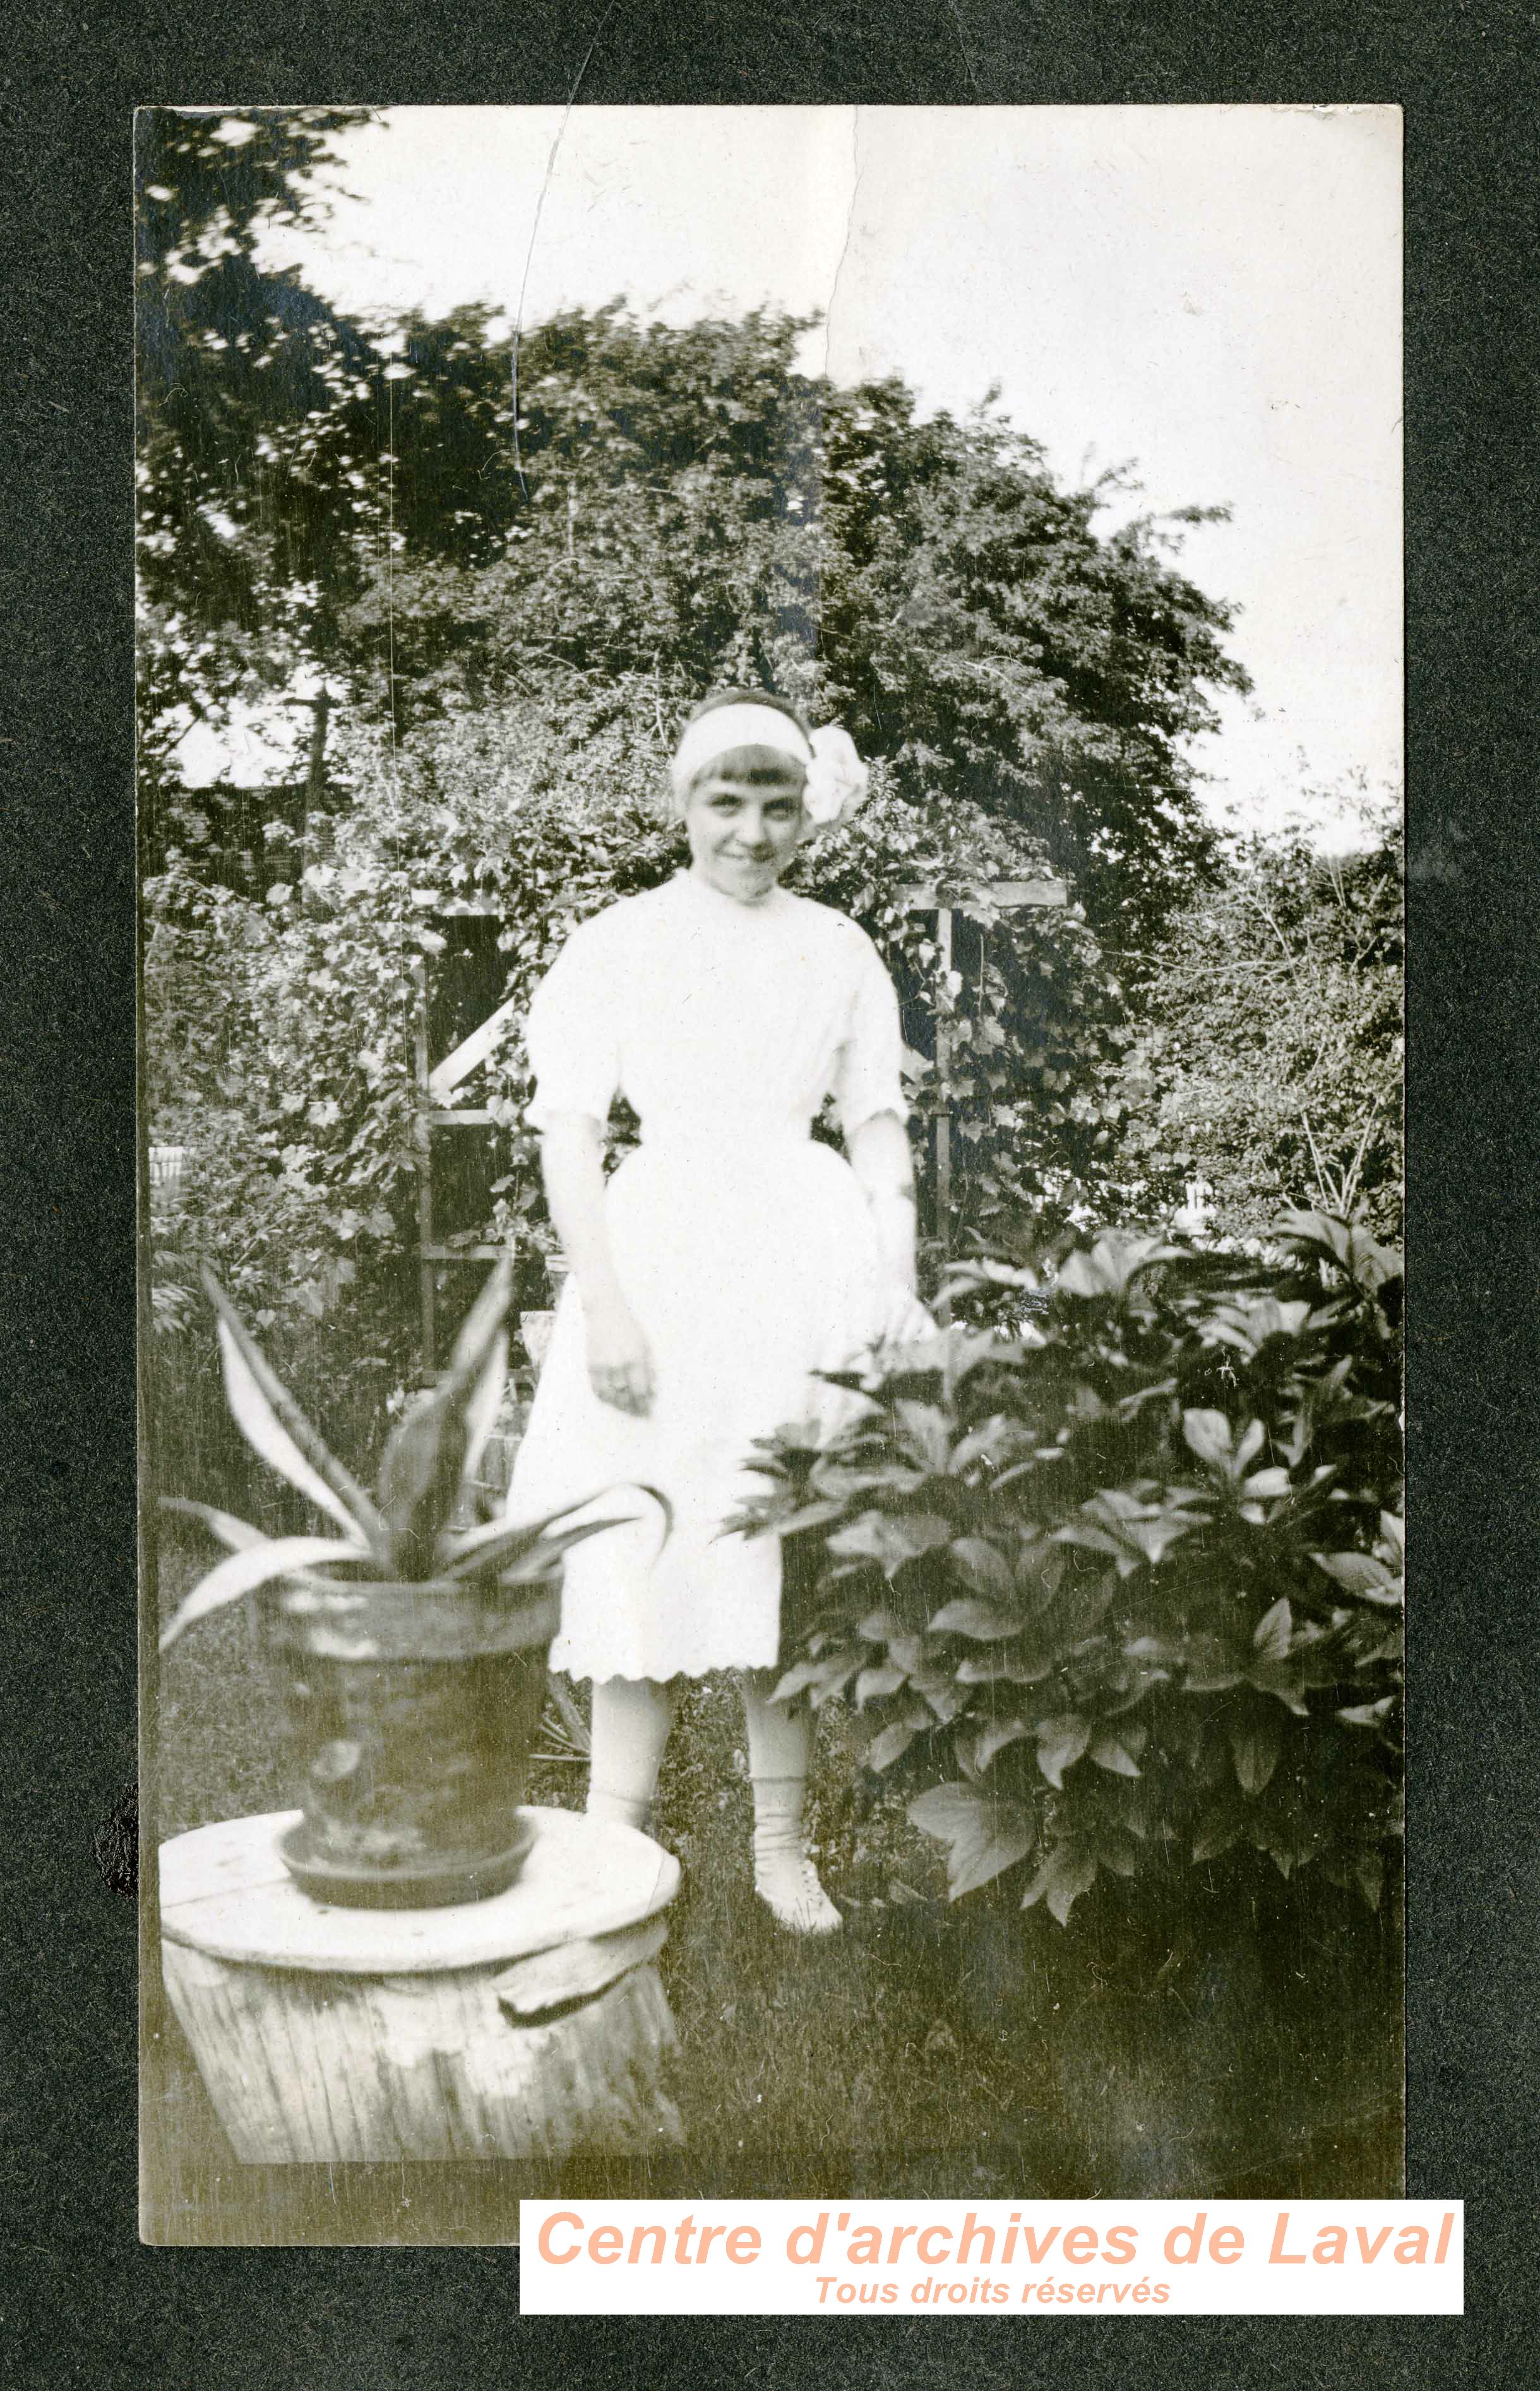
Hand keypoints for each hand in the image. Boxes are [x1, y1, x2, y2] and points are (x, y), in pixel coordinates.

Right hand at [584, 1293, 654, 1415]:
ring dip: (618, 1404)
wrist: (605, 1313)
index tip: (647, 1410)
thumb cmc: (629, 1328)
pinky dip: (604, 1397)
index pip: (640, 1389)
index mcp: (635, 1358)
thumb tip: (653, 1389)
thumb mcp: (645, 1345)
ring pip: (610, 1395)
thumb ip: (650, 1368)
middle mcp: (618, 1364)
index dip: (644, 1403)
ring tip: (625, 1407)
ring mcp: (602, 1365)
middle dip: (632, 1406)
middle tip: (638, 1413)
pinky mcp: (591, 1365)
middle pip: (625, 1395)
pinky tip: (610, 1399)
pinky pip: (596, 1388)